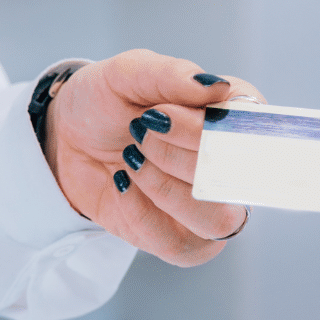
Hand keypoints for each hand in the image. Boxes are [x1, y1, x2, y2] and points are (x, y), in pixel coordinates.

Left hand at [44, 49, 259, 265]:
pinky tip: (121, 184)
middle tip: (137, 131)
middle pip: (236, 180)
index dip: (206, 130)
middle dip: (175, 155)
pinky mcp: (180, 240)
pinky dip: (141, 213)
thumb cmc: (107, 101)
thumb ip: (172, 74)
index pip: (253, 134)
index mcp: (234, 118)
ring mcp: (210, 208)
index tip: (158, 113)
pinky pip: (178, 245)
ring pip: (217, 220)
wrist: (66, 139)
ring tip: (130, 159)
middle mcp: (233, 167)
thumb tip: (218, 88)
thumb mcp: (129, 73)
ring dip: (164, 188)